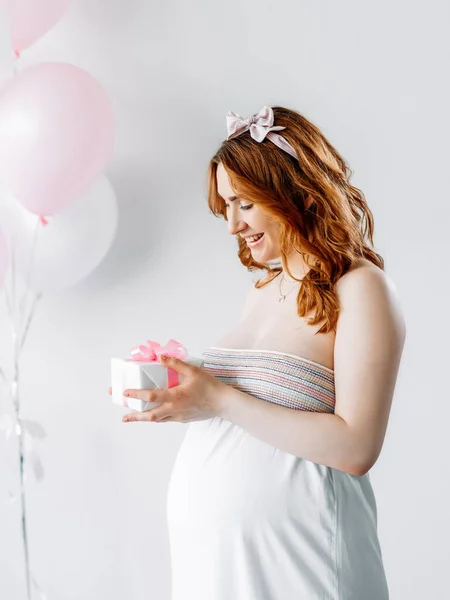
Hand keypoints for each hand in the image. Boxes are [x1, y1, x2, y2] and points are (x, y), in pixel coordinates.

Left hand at [108, 354, 229, 422]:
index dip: (136, 394)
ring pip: (157, 420)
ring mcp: (178, 416)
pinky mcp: (183, 419)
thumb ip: (175, 364)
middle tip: (123, 417)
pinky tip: (154, 414)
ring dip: (144, 419)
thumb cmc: (209, 386)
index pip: (150, 396)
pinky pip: (166, 420)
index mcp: (175, 397)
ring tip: (133, 418)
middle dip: (135, 416)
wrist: (223, 403)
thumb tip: (160, 356)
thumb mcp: (193, 371)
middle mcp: (174, 409)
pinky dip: (157, 418)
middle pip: (149, 416)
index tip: (125, 393)